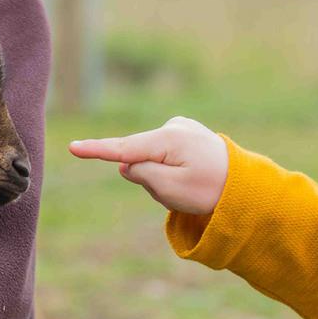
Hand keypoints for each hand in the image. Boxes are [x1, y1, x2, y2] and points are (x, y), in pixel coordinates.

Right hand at [68, 117, 228, 214]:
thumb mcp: (171, 190)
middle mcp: (172, 126)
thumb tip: (125, 164)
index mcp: (169, 139)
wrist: (244, 185)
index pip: (124, 148)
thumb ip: (141, 175)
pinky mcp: (182, 132)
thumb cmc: (209, 191)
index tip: (72, 147)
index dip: (96, 150)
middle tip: (179, 192)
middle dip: (147, 178)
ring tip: (187, 183)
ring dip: (158, 175)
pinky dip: (167, 168)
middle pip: (138, 158)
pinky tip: (189, 172)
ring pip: (149, 158)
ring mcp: (179, 127)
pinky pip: (161, 154)